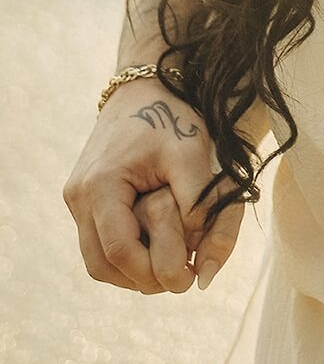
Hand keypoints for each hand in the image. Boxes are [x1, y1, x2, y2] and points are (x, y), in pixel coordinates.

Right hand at [62, 81, 241, 294]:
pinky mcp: (83, 198)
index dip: (153, 273)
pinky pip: (97, 242)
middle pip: (101, 265)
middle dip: (140, 279)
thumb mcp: (193, 156)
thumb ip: (203, 210)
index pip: (119, 251)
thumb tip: (207, 272)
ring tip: (170, 267)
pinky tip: (154, 248)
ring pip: (96, 260)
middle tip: (180, 279)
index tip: (189, 278)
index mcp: (100, 185)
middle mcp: (79, 196)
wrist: (147, 83)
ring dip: (130, 272)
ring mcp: (76, 198)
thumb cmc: (173, 115)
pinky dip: (124, 254)